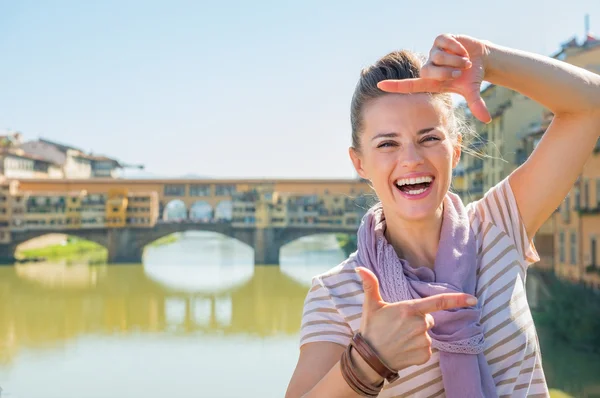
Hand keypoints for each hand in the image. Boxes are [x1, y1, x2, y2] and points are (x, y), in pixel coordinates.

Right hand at [355, 267, 476, 370]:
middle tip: (398, 327)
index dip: (457, 299)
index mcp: (409, 309)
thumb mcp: (371, 305)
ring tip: (399, 339)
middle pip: (427, 319)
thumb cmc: (371, 329)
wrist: (369, 358)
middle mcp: (419, 325)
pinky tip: (403, 349)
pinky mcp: (424, 355)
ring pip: (426, 335)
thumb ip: (370, 285)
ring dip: (416, 336)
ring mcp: (423, 341)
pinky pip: (426, 349)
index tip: (473, 299)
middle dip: (417, 321)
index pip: (438, 302)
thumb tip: (359, 267)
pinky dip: (417, 350)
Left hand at [377, 34, 491, 122]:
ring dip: (455, 60)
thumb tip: (487, 119)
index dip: (395, 86)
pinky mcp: (440, 40)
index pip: (409, 85)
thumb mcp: (473, 90)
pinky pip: (445, 42)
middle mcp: (429, 67)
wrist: (481, 59)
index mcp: (432, 82)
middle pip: (428, 71)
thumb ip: (476, 104)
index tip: (379, 86)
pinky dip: (457, 47)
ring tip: (465, 61)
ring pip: (437, 56)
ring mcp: (433, 53)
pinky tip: (463, 50)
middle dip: (448, 72)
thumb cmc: (472, 77)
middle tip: (461, 72)